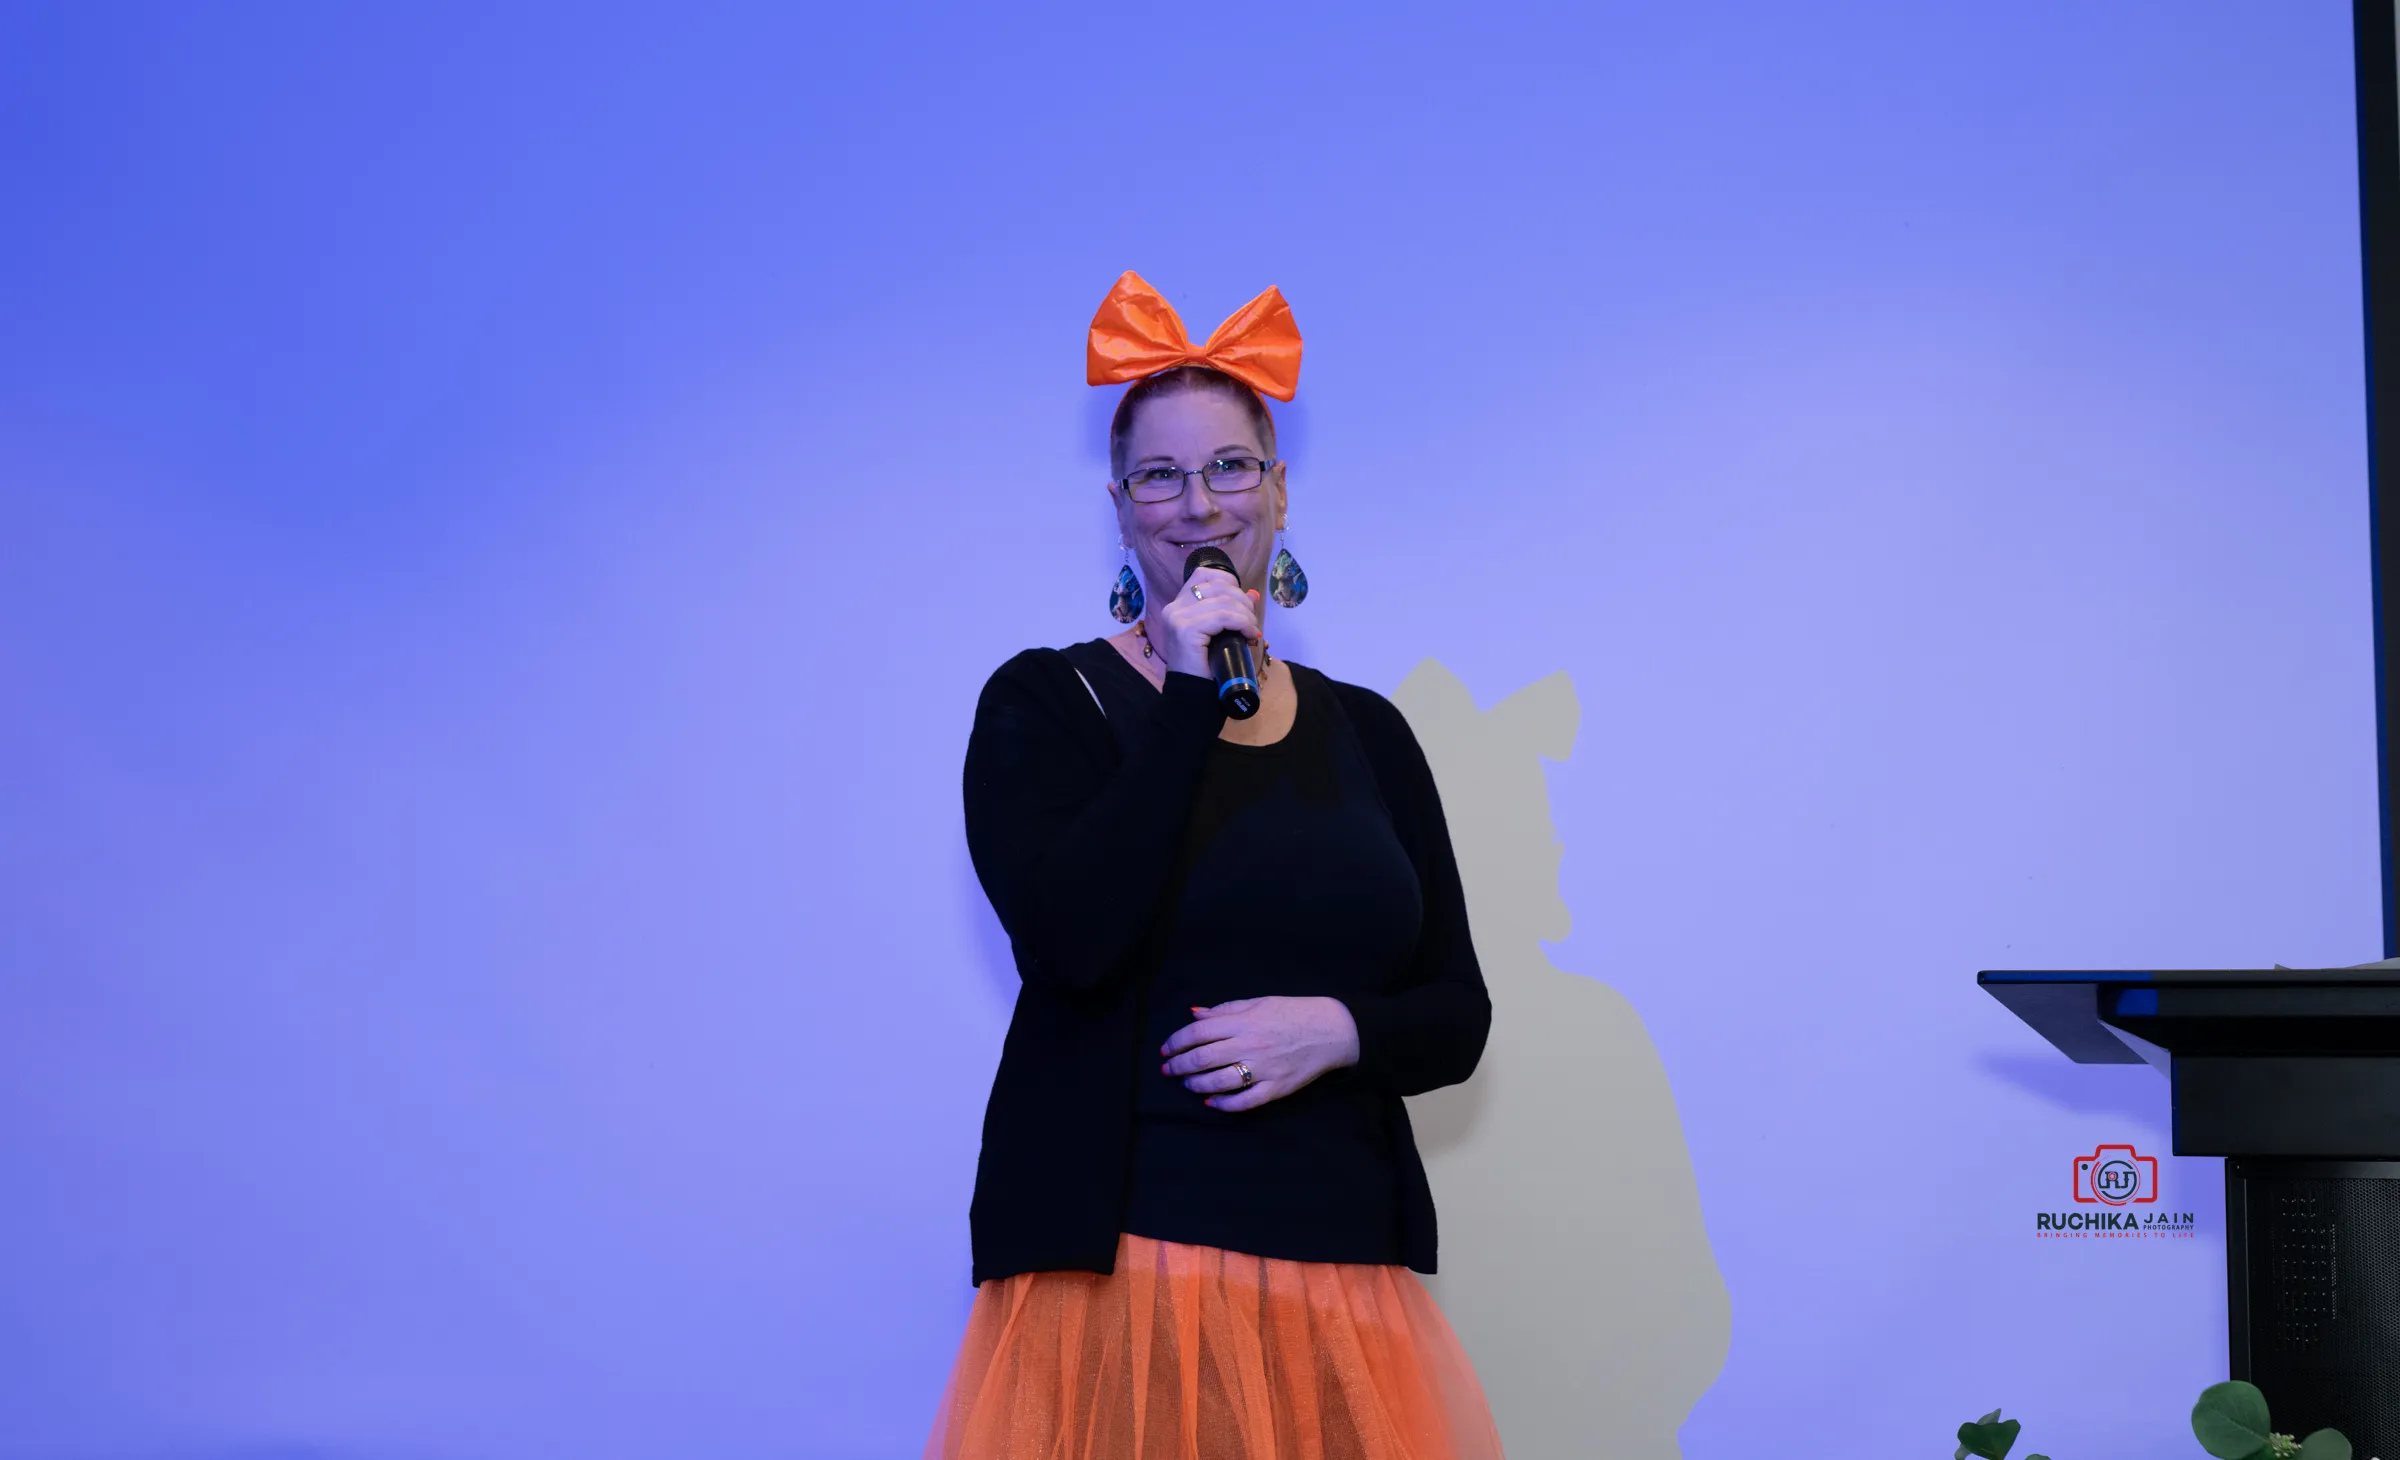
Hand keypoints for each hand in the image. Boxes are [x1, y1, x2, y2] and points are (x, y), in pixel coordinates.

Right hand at [1150, 568, 1261, 681]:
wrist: (1192, 695)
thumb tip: (1254, 594)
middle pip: (1217, 586)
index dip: (1229, 581)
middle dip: (1242, 601)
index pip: (1203, 574)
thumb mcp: (1221, 633)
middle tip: (1252, 621)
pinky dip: (1242, 623)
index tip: (1243, 603)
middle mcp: (1174, 607)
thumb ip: (1232, 611)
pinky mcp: (1186, 629)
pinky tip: (1250, 634)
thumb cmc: (1206, 667)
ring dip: (1246, 615)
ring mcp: (1177, 617)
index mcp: (1178, 605)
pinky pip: (1223, 617)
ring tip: (1252, 631)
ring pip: (1223, 601)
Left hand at [1160, 996, 1359, 1111]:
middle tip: (1168, 1070)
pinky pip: (1245, 1101)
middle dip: (1179, 1066)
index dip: (1176, 1041)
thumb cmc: (1292, 1013)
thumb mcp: (1258, 1003)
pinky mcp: (1276, 1088)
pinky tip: (1211, 1102)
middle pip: (1203, 1058)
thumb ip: (1225, 1010)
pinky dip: (1224, 1104)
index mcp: (1244, 1021)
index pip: (1199, 1032)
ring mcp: (1264, 1068)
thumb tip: (1194, 1014)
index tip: (1166, 1049)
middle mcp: (1250, 1045)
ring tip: (1187, 1084)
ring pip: (1219, 1082)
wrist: (1331, 1030)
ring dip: (1196, 1084)